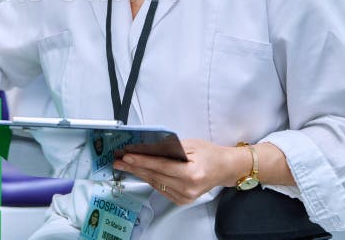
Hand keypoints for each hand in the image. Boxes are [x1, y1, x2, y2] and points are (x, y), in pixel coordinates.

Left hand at [112, 138, 249, 204]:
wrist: (224, 169)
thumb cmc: (210, 154)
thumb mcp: (190, 144)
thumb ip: (169, 148)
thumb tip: (147, 148)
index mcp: (192, 173)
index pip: (161, 166)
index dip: (142, 161)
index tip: (127, 156)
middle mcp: (188, 188)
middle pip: (155, 176)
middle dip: (135, 167)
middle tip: (119, 160)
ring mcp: (185, 196)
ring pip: (155, 183)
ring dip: (139, 173)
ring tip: (125, 165)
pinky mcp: (182, 199)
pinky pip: (161, 188)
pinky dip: (150, 179)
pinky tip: (140, 172)